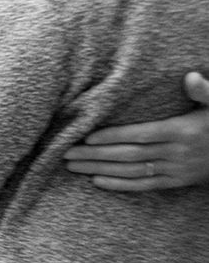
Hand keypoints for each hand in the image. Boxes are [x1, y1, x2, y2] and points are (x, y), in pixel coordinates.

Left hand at [64, 71, 208, 189]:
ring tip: (73, 165)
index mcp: (181, 131)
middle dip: (96, 155)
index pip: (142, 134)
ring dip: (100, 169)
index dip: (114, 136)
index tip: (88, 136)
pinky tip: (97, 182)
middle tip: (66, 152)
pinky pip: (145, 185)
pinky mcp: (176, 182)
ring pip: (132, 171)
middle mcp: (176, 152)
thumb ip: (204, 91)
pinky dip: (121, 185)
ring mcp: (176, 169)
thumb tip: (190, 76)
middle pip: (130, 155)